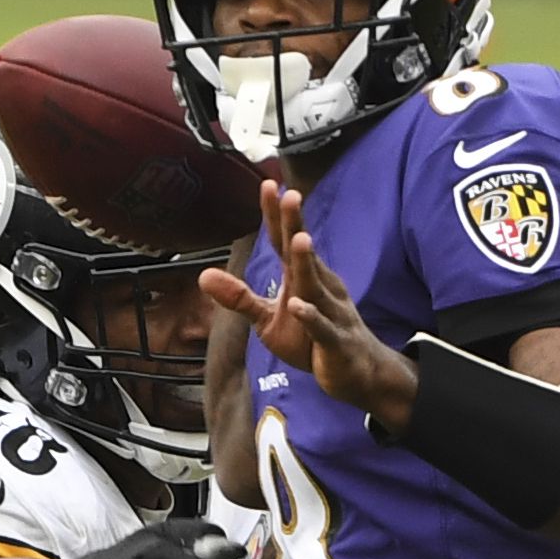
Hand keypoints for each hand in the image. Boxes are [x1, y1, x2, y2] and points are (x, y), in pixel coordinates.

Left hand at [201, 181, 418, 431]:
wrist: (356, 373)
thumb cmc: (312, 342)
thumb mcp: (267, 321)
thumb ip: (239, 298)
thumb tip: (202, 276)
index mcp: (302, 278)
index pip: (285, 242)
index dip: (277, 216)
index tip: (268, 184)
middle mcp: (320, 287)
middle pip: (303, 254)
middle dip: (296, 225)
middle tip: (290, 195)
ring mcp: (331, 313)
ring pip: (316, 286)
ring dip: (307, 263)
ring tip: (299, 239)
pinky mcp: (336, 341)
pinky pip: (321, 328)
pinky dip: (310, 317)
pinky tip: (297, 305)